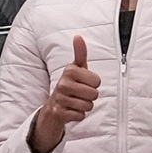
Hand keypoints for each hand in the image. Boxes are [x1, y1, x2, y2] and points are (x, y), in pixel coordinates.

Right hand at [29, 35, 100, 152]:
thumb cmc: (70, 85)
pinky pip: (81, 116)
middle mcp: (63, 83)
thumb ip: (80, 53)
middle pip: (94, 94)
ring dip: (85, 106)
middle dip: (90, 96)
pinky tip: (71, 110)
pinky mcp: (59, 113)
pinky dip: (79, 115)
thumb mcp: (76, 68)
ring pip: (89, 106)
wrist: (54, 106)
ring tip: (76, 101)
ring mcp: (60, 98)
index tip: (84, 83)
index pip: (97, 81)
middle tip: (80, 94)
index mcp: (70, 71)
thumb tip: (78, 36)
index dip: (94, 84)